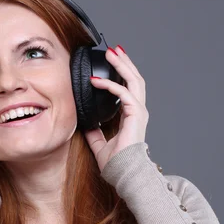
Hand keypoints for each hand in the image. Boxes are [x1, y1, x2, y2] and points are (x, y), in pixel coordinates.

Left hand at [85, 45, 148, 171]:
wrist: (123, 173)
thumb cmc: (116, 163)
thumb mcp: (99, 144)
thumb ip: (94, 133)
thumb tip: (84, 124)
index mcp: (132, 115)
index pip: (129, 88)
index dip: (122, 74)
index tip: (112, 62)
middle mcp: (138, 111)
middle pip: (134, 79)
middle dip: (124, 62)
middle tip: (113, 50)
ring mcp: (139, 112)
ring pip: (134, 80)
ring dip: (122, 65)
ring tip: (112, 53)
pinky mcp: (136, 115)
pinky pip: (124, 93)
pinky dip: (110, 85)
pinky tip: (96, 81)